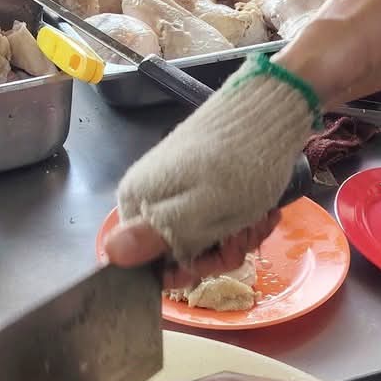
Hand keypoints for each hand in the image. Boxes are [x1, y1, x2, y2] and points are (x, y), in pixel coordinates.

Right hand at [113, 58, 317, 265]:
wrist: (270, 109)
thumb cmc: (238, 165)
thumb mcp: (200, 211)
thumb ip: (156, 236)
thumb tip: (109, 254)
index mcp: (137, 202)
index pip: (144, 261)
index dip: (182, 271)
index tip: (215, 262)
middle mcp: (149, 193)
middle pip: (177, 250)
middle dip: (217, 253)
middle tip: (245, 239)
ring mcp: (176, 184)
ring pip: (202, 234)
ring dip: (236, 236)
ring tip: (260, 220)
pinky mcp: (200, 178)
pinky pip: (216, 214)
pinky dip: (242, 218)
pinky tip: (263, 212)